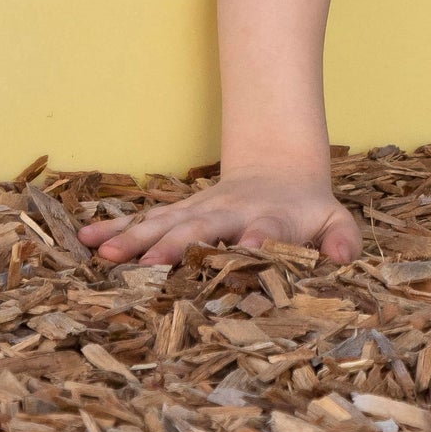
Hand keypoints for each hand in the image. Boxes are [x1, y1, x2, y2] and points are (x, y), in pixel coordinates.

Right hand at [77, 167, 361, 265]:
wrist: (279, 171)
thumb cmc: (307, 209)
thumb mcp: (334, 218)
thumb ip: (342, 238)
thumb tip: (346, 259)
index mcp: (269, 216)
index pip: (266, 227)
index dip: (259, 237)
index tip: (249, 246)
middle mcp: (229, 212)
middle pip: (203, 226)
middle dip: (178, 243)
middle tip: (154, 261)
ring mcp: (199, 210)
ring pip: (164, 223)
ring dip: (135, 238)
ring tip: (104, 253)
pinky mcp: (178, 214)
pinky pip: (143, 221)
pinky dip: (114, 228)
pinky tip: (84, 237)